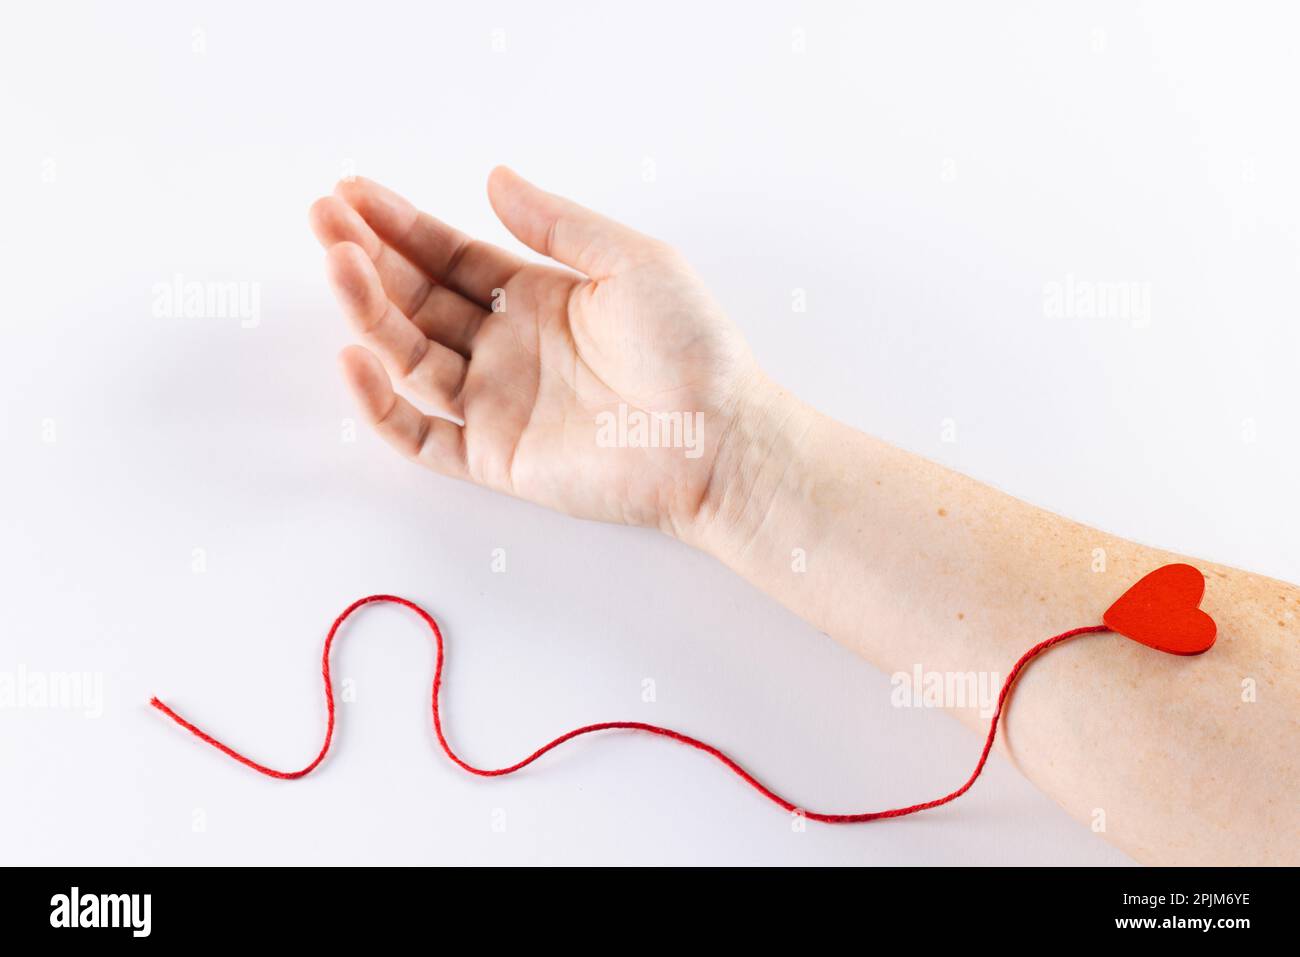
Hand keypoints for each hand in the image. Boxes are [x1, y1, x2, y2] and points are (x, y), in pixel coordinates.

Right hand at [309, 168, 762, 537]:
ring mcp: (497, 403)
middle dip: (369, 258)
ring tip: (339, 265)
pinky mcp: (494, 456)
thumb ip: (557, 224)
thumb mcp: (630, 261)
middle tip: (325, 219)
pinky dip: (382, 404)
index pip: (450, 257)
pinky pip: (422, 434)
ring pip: (410, 357)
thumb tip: (495, 178)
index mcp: (536, 297)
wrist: (717, 436)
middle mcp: (507, 347)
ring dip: (370, 313)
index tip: (353, 193)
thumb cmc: (691, 348)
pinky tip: (357, 358)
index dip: (401, 225)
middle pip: (419, 300)